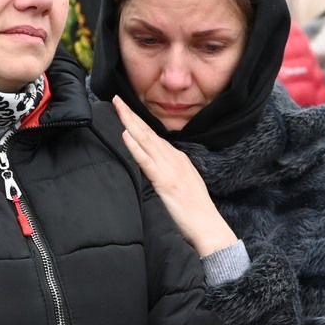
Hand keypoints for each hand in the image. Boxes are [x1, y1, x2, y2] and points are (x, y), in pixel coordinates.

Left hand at [112, 96, 237, 256]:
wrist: (208, 225)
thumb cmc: (196, 210)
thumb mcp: (185, 184)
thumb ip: (171, 173)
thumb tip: (157, 168)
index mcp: (178, 159)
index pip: (154, 137)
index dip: (139, 123)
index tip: (126, 111)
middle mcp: (174, 159)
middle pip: (148, 133)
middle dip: (131, 115)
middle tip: (117, 99)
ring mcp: (169, 168)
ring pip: (145, 140)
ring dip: (130, 122)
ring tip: (118, 107)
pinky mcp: (164, 181)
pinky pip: (146, 161)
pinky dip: (135, 147)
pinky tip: (125, 135)